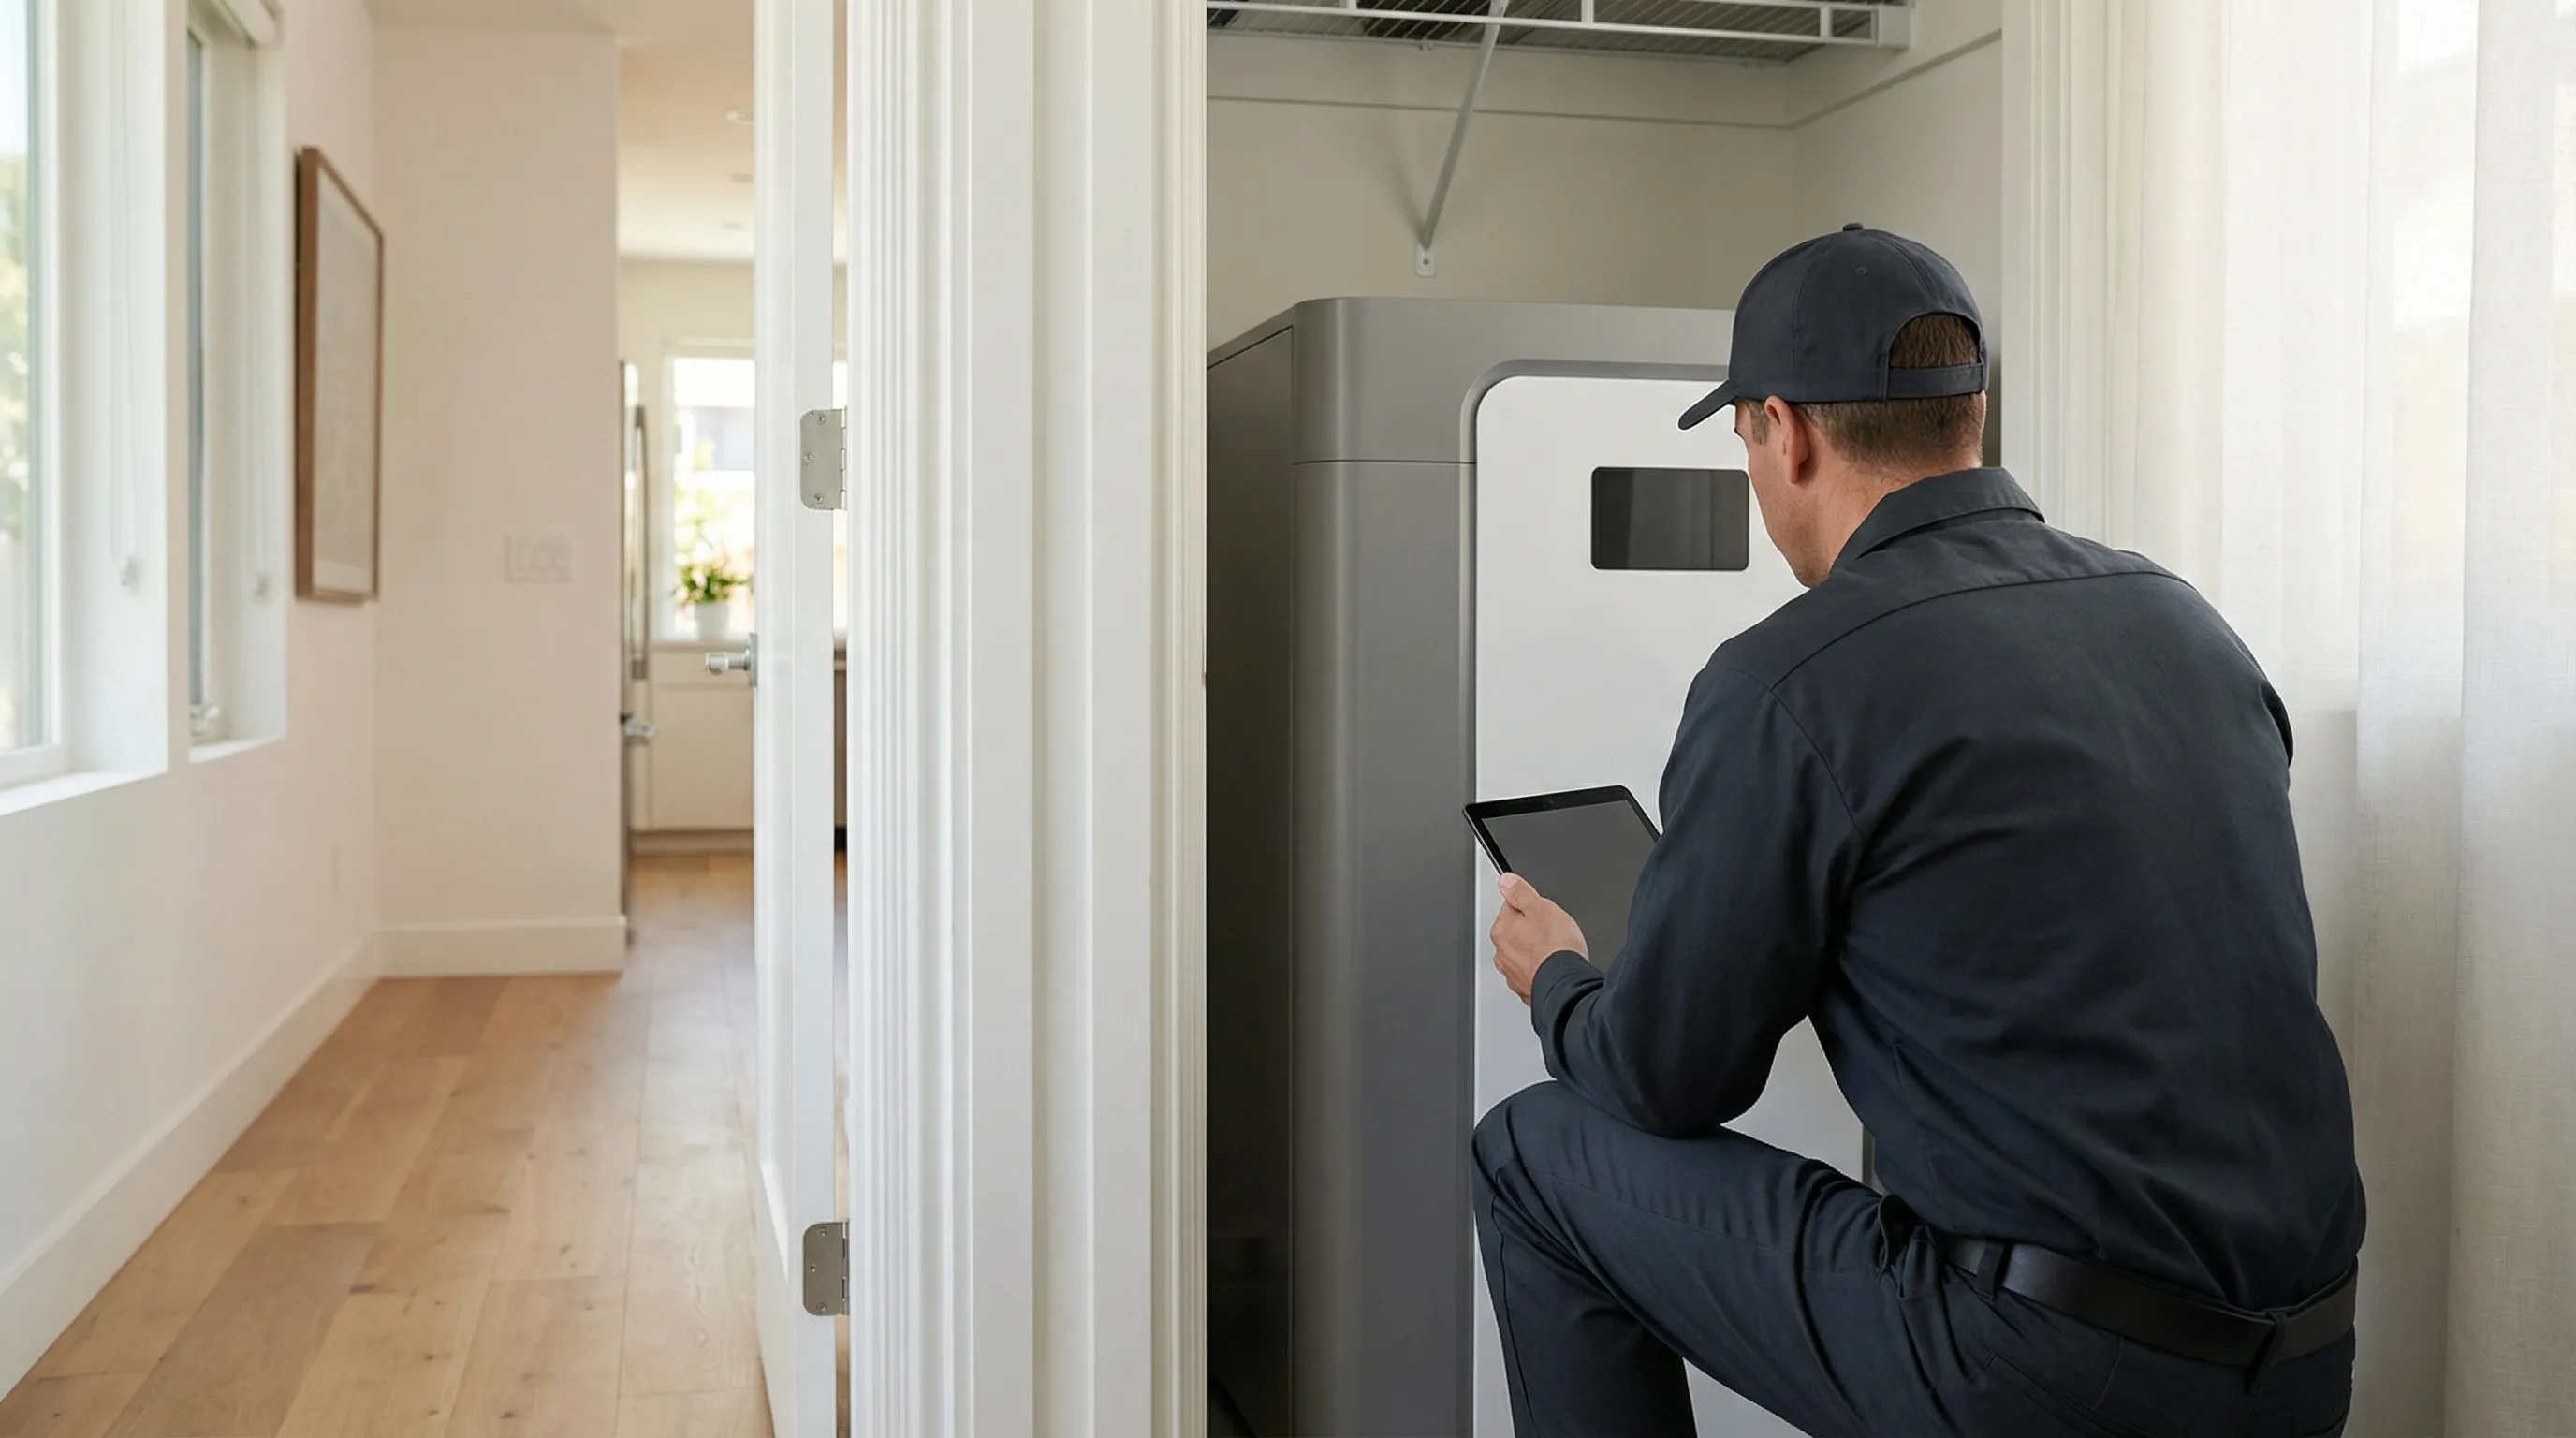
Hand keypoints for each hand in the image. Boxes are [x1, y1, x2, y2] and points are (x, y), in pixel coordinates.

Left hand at [1490, 874, 1586, 1005]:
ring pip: (1523, 953)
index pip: (1511, 907)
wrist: (1566, 986)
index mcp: (1502, 929)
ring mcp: (1512, 972)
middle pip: (1516, 931)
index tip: (1543, 912)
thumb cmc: (1556, 948)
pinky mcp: (1524, 988)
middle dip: (1532, 930)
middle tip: (1552, 932)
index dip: (1531, 907)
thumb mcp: (1542, 907)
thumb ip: (1520, 892)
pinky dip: (1540, 969)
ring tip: (1555, 950)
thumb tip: (1505, 881)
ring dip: (1535, 951)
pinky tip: (1553, 966)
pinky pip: (1531, 972)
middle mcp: (1502, 952)